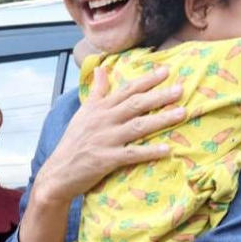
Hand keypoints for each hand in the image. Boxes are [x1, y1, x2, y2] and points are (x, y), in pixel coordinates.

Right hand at [34, 66, 182, 206]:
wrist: (59, 172)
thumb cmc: (74, 142)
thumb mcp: (83, 112)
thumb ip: (97, 91)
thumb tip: (102, 69)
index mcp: (100, 108)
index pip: (126, 90)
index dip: (147, 80)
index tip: (165, 71)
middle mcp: (104, 120)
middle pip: (136, 104)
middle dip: (159, 96)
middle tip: (181, 89)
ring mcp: (106, 139)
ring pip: (138, 126)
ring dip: (161, 119)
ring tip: (181, 113)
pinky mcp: (107, 159)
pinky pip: (132, 153)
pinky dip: (149, 151)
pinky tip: (166, 150)